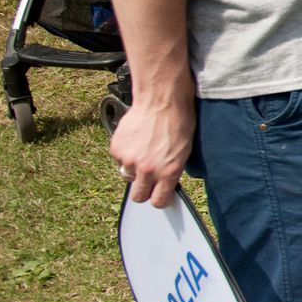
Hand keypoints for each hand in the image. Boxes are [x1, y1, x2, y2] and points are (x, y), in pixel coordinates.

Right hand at [111, 91, 195, 208]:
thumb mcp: (184, 151)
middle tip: (148, 178)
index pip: (158, 201)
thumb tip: (165, 183)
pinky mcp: (117, 149)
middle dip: (143, 190)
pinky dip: (125, 153)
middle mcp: (148, 170)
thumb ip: (172, 171)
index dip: (158, 199)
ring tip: (143, 151)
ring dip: (134, 169)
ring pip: (128, 176)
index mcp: (168, 172)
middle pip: (138, 196)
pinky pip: (119, 160)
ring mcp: (130, 160)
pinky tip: (135, 140)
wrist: (161, 100)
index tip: (158, 195)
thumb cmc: (179, 121)